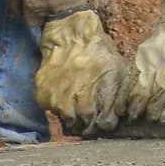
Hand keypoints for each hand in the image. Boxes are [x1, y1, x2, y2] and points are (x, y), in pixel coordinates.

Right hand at [32, 9, 126, 134]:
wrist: (70, 38)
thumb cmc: (98, 55)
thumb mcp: (116, 70)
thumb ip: (118, 94)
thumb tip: (122, 116)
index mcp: (99, 87)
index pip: (104, 121)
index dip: (107, 126)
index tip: (107, 125)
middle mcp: (76, 93)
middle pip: (84, 123)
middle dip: (90, 127)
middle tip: (93, 126)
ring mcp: (57, 94)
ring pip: (67, 120)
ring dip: (75, 122)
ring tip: (81, 118)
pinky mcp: (42, 93)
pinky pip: (52, 111)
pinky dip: (60, 111)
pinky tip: (67, 103)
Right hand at [123, 0, 164, 120]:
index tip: (163, 119)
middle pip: (157, 96)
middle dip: (150, 110)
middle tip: (147, 120)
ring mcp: (153, 64)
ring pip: (142, 90)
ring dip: (136, 105)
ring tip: (132, 116)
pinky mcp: (142, 57)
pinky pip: (132, 79)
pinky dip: (127, 92)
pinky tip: (123, 102)